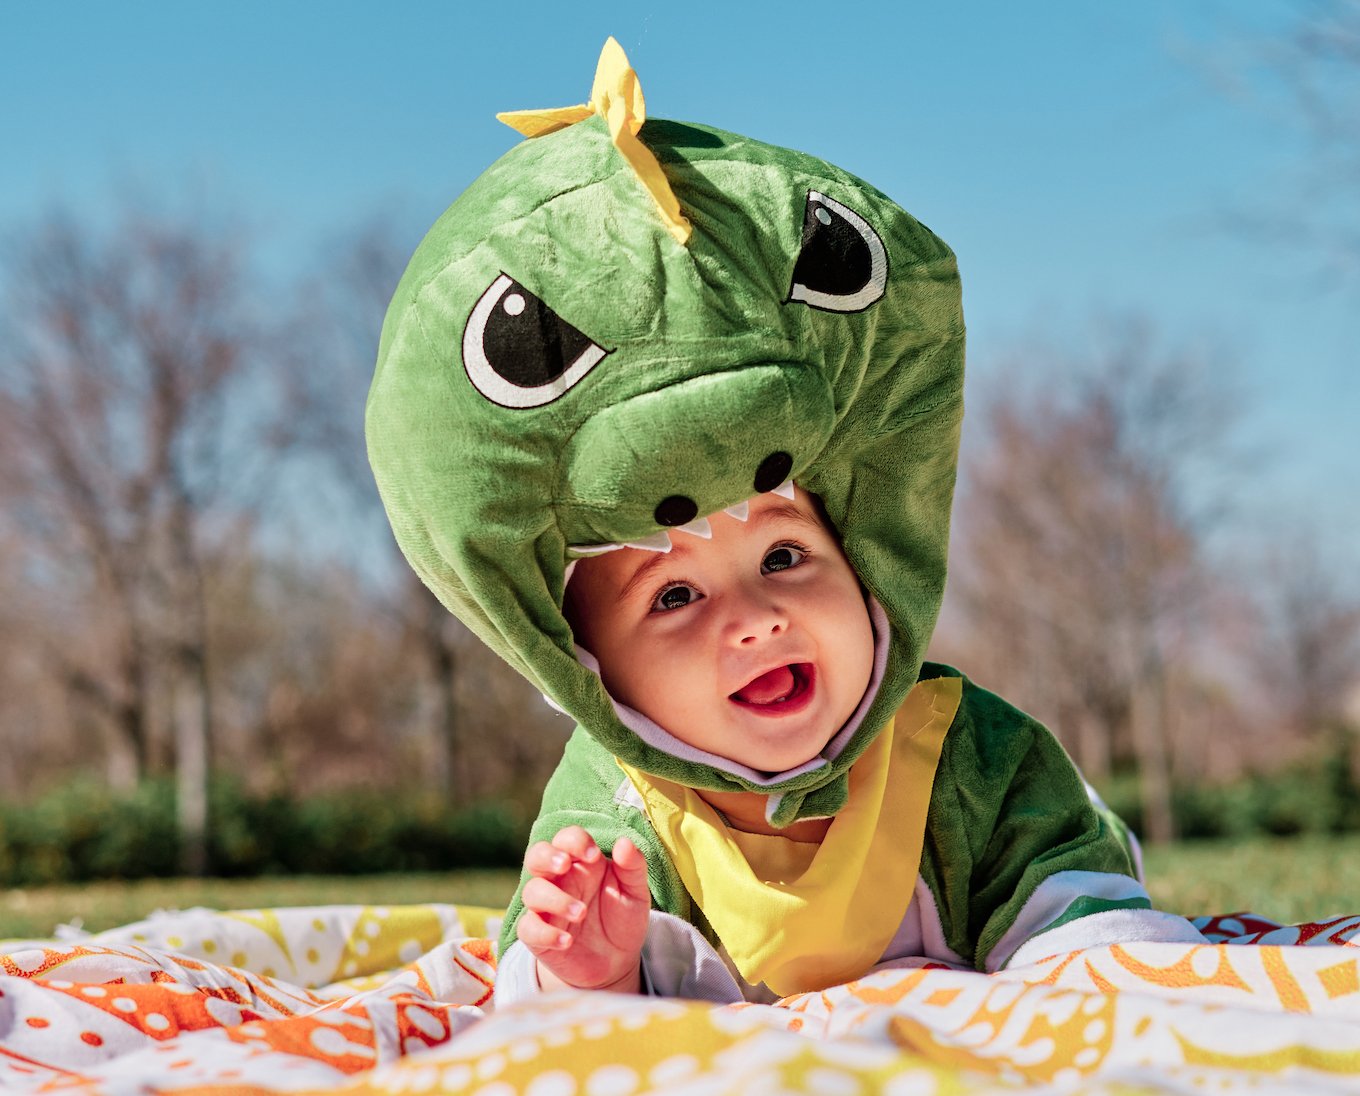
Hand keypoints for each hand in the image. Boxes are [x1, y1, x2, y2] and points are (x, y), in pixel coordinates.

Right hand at [516, 826, 649, 992]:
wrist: (617, 962)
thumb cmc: (622, 918)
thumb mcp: (635, 892)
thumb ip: (632, 866)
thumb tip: (624, 842)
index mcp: (580, 863)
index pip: (566, 838)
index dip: (575, 841)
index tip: (594, 856)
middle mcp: (559, 881)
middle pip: (536, 855)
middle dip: (547, 856)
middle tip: (565, 865)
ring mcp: (545, 908)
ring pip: (531, 892)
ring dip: (554, 899)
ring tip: (582, 914)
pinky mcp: (538, 936)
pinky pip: (528, 928)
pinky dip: (545, 933)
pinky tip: (567, 941)